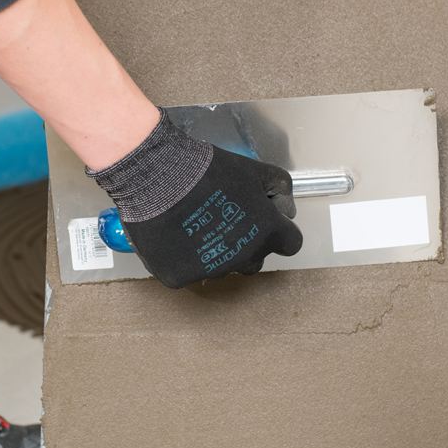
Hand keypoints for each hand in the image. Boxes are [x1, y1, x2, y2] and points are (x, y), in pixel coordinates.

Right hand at [88, 111, 302, 287]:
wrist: (157, 176)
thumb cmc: (208, 169)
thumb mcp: (254, 169)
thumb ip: (279, 189)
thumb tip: (284, 210)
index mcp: (267, 234)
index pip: (290, 244)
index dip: (277, 230)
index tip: (260, 219)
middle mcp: (244, 259)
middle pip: (254, 261)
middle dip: (246, 244)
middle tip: (223, 220)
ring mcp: (212, 272)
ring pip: (220, 268)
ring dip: (214, 252)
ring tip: (193, 225)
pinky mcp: (179, 278)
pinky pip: (187, 272)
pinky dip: (182, 258)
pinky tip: (173, 236)